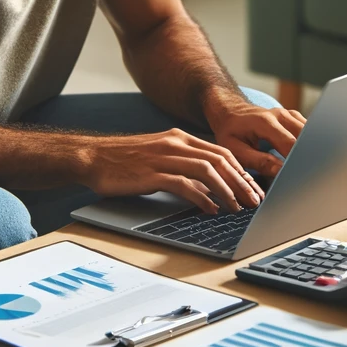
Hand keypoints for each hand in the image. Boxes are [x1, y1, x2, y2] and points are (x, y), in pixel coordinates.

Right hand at [77, 128, 264, 213]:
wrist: (92, 157)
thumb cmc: (124, 160)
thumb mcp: (159, 156)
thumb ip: (182, 165)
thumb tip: (208, 186)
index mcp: (179, 137)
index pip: (220, 152)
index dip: (241, 170)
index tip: (252, 187)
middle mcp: (175, 143)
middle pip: (220, 160)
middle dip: (241, 182)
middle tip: (254, 201)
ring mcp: (164, 157)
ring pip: (208, 170)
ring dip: (227, 190)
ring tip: (237, 207)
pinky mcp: (152, 173)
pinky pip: (185, 184)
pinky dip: (202, 197)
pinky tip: (210, 209)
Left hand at [206, 100, 306, 176]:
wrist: (230, 111)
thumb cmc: (231, 133)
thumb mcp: (236, 150)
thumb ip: (259, 161)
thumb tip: (281, 171)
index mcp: (265, 122)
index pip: (290, 144)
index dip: (297, 161)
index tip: (301, 176)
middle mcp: (280, 115)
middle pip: (305, 137)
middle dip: (308, 155)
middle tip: (309, 175)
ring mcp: (288, 114)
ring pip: (310, 132)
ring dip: (311, 149)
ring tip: (309, 168)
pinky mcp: (293, 117)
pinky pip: (308, 130)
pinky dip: (309, 143)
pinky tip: (307, 157)